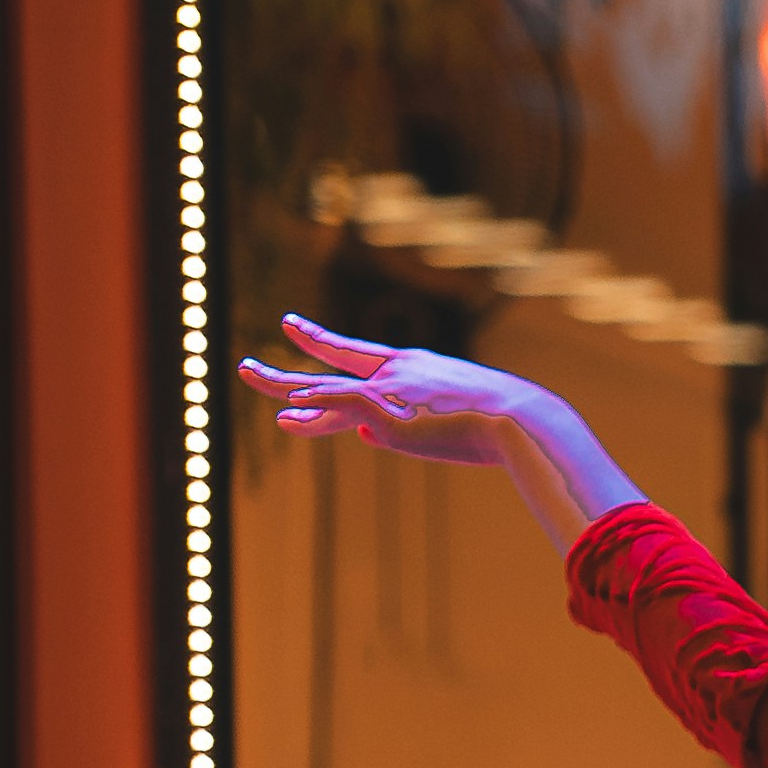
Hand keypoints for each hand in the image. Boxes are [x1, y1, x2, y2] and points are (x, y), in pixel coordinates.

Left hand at [242, 316, 647, 555]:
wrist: (520, 420)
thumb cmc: (502, 427)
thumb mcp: (449, 423)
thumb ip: (402, 427)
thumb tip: (362, 436)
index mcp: (415, 369)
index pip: (360, 358)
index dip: (326, 347)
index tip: (299, 332)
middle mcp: (396, 370)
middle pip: (333, 361)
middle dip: (294, 360)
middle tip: (253, 358)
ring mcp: (390, 387)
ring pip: (325, 385)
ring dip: (284, 383)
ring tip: (247, 372)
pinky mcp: (390, 407)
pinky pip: (339, 404)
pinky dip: (313, 409)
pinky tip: (287, 415)